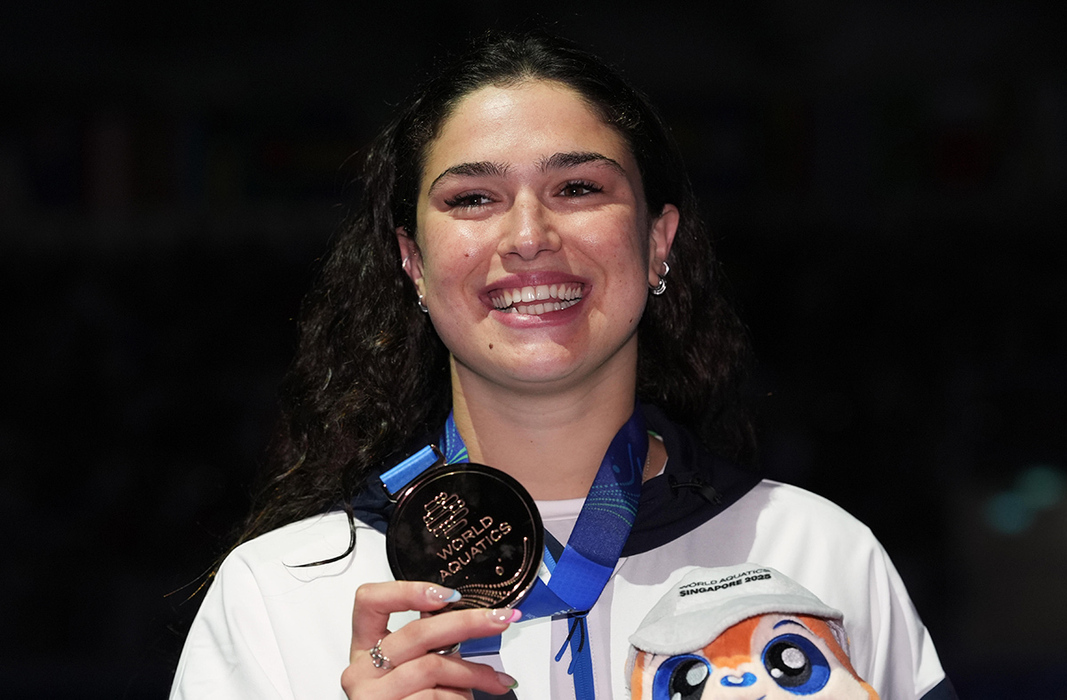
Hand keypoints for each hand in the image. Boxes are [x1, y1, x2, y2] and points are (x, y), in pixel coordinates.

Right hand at [341, 580, 520, 698]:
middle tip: (498, 620)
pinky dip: (460, 699)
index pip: (370, 600)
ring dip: (472, 674)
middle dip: (467, 623)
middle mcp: (361, 670)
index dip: (408, 590)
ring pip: (432, 667)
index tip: (447, 594)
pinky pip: (435, 697)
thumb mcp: (414, 668)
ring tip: (493, 681)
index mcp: (365, 648)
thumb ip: (428, 642)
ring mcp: (371, 695)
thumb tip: (466, 615)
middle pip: (416, 632)